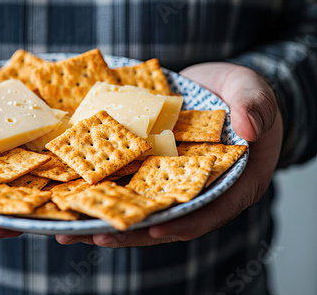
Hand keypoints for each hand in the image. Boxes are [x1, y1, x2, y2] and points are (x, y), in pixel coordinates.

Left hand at [56, 62, 282, 246]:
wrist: (212, 87)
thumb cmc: (238, 93)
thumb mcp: (251, 91)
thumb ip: (254, 105)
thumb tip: (250, 129)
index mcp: (228, 183)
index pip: (208, 211)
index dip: (183, 222)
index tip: (154, 228)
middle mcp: (193, 190)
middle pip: (162, 218)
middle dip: (129, 230)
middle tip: (95, 236)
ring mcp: (166, 181)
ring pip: (136, 206)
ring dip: (104, 217)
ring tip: (68, 228)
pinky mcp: (145, 169)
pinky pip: (122, 183)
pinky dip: (98, 190)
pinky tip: (68, 193)